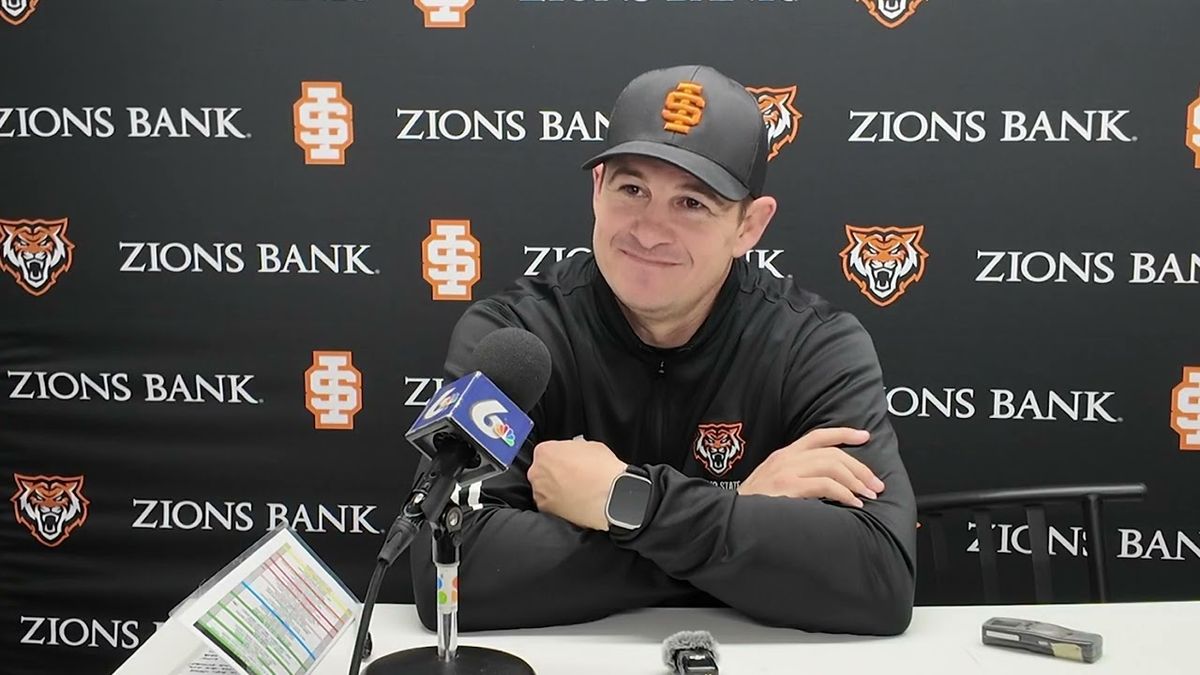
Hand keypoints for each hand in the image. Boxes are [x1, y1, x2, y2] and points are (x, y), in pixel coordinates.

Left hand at [527, 439, 627, 530]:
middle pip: (543, 470)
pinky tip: (573, 503)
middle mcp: (537, 472)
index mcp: (545, 451)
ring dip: (555, 489)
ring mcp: (539, 492)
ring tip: (574, 492)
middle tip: (573, 477)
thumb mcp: (590, 446)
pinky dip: (558, 504)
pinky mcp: (546, 510)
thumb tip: (575, 455)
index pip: (547, 452)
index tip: (569, 462)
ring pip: (544, 488)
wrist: (610, 497)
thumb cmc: (602, 470)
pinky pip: (549, 504)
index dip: (561, 457)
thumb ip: (574, 449)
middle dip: (555, 473)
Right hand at [737, 427, 884, 507]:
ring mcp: (785, 472)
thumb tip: (828, 485)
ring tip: (868, 496)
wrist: (727, 519)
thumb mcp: (772, 484)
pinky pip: (824, 485)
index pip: (817, 436)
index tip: (865, 436)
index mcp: (782, 456)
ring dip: (856, 481)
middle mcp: (785, 459)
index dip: (844, 433)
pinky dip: (844, 494)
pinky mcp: (786, 487)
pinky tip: (853, 504)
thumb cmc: (753, 508)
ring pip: (832, 466)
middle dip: (860, 467)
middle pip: (832, 453)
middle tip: (876, 484)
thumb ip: (795, 478)